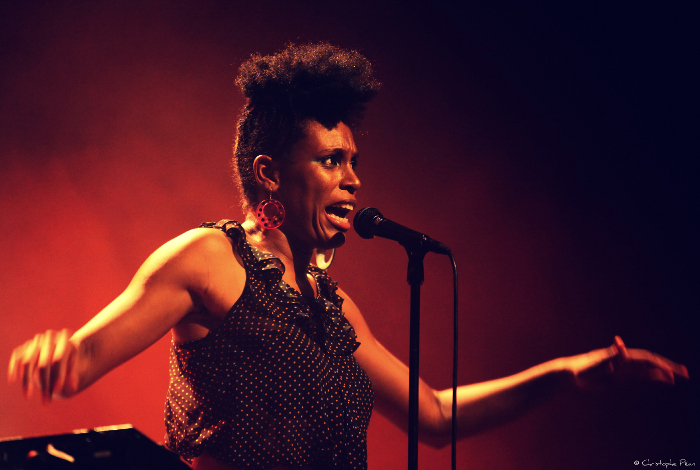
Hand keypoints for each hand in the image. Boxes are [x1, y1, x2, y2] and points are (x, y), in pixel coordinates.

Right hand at [7, 329, 79, 401]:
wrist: (61, 349)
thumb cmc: (71, 360)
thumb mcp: (75, 366)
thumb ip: (74, 375)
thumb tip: (73, 388)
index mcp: (65, 339)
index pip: (59, 359)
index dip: (58, 375)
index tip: (58, 391)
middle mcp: (49, 338)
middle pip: (44, 364)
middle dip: (45, 384)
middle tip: (46, 401)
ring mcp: (36, 342)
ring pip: (28, 362)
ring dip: (27, 381)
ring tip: (28, 397)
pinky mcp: (25, 347)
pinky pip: (17, 358)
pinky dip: (13, 368)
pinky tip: (13, 380)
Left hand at [566, 336, 688, 389]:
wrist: (570, 373)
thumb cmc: (582, 368)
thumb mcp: (596, 363)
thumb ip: (611, 355)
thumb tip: (620, 342)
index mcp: (620, 357)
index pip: (646, 360)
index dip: (661, 365)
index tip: (674, 372)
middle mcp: (624, 361)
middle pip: (650, 362)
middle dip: (668, 367)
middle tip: (686, 373)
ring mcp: (623, 368)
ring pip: (647, 369)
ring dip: (663, 373)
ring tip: (679, 377)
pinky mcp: (619, 376)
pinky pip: (640, 376)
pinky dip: (653, 377)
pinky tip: (664, 380)